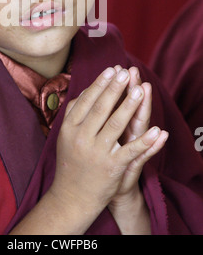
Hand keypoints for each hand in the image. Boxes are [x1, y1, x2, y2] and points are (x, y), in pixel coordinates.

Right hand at [49, 66, 166, 221]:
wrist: (72, 197)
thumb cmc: (71, 161)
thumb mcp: (65, 135)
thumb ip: (74, 112)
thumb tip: (87, 88)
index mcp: (69, 127)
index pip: (86, 100)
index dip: (100, 84)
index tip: (111, 69)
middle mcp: (81, 138)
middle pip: (101, 108)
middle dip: (115, 88)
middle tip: (126, 73)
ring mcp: (96, 152)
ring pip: (116, 124)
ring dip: (129, 106)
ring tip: (140, 90)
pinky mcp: (111, 167)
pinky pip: (131, 151)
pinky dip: (144, 141)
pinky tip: (157, 130)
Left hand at [111, 66, 167, 198]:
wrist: (106, 189)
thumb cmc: (102, 157)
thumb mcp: (102, 135)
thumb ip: (102, 116)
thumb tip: (93, 94)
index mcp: (116, 124)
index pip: (118, 100)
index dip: (118, 85)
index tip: (118, 67)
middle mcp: (126, 132)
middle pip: (129, 106)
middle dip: (129, 89)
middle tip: (132, 70)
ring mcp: (131, 147)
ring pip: (139, 124)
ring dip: (143, 107)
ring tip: (146, 88)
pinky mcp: (133, 165)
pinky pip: (143, 153)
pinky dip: (153, 145)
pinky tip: (162, 134)